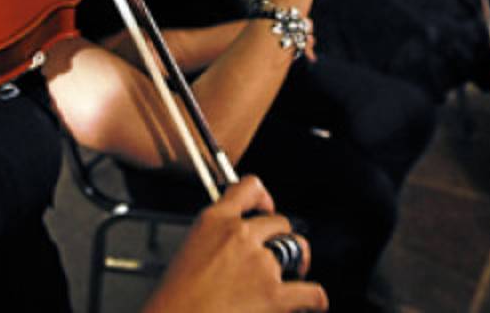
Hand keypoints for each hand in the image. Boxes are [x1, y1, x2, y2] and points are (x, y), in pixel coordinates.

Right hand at [143, 176, 327, 312]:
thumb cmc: (174, 299)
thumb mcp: (187, 252)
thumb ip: (216, 240)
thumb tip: (235, 247)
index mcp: (214, 220)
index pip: (249, 187)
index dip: (264, 197)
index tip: (267, 207)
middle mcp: (239, 234)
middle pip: (280, 223)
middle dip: (280, 240)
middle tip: (277, 255)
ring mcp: (259, 262)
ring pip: (295, 253)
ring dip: (294, 267)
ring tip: (292, 279)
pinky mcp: (273, 293)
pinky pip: (311, 292)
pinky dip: (314, 299)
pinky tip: (311, 302)